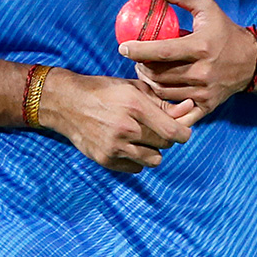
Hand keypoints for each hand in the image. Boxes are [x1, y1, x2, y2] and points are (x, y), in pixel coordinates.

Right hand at [36, 70, 201, 173]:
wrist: (66, 103)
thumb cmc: (104, 91)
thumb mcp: (134, 88)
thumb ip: (162, 102)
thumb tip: (190, 108)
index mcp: (135, 106)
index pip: (173, 131)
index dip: (184, 133)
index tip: (183, 130)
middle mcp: (126, 128)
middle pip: (165, 145)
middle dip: (167, 138)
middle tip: (159, 130)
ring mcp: (114, 147)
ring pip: (153, 160)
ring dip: (153, 151)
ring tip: (144, 138)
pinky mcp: (105, 159)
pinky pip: (136, 168)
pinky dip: (137, 159)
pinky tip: (130, 145)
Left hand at [118, 0, 256, 115]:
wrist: (253, 61)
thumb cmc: (226, 31)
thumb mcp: (207, 7)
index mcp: (201, 46)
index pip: (162, 51)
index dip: (138, 50)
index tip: (123, 47)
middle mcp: (203, 71)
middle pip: (159, 74)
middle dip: (140, 66)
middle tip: (135, 59)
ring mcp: (204, 91)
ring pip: (164, 92)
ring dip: (149, 82)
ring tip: (145, 71)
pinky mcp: (207, 106)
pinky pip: (178, 112)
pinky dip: (164, 106)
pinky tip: (158, 94)